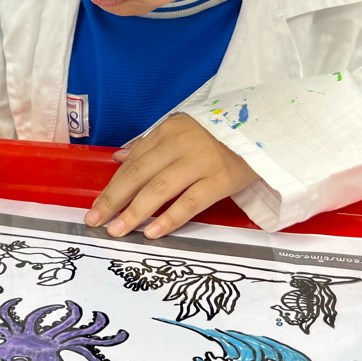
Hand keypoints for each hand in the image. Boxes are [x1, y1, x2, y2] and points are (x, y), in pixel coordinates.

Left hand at [84, 113, 256, 237]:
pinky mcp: (220, 180)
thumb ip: (150, 144)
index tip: (96, 206)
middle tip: (95, 221)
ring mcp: (201, 162)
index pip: (133, 162)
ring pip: (159, 189)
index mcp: (168, 130)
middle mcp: (180, 144)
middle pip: (139, 175)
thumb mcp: (182, 129)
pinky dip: (169, 218)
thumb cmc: (221, 133)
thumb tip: (119, 157)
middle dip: (114, 199)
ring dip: (134, 212)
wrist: (266, 128)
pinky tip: (152, 232)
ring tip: (117, 230)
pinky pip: (190, 202)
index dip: (112, 185)